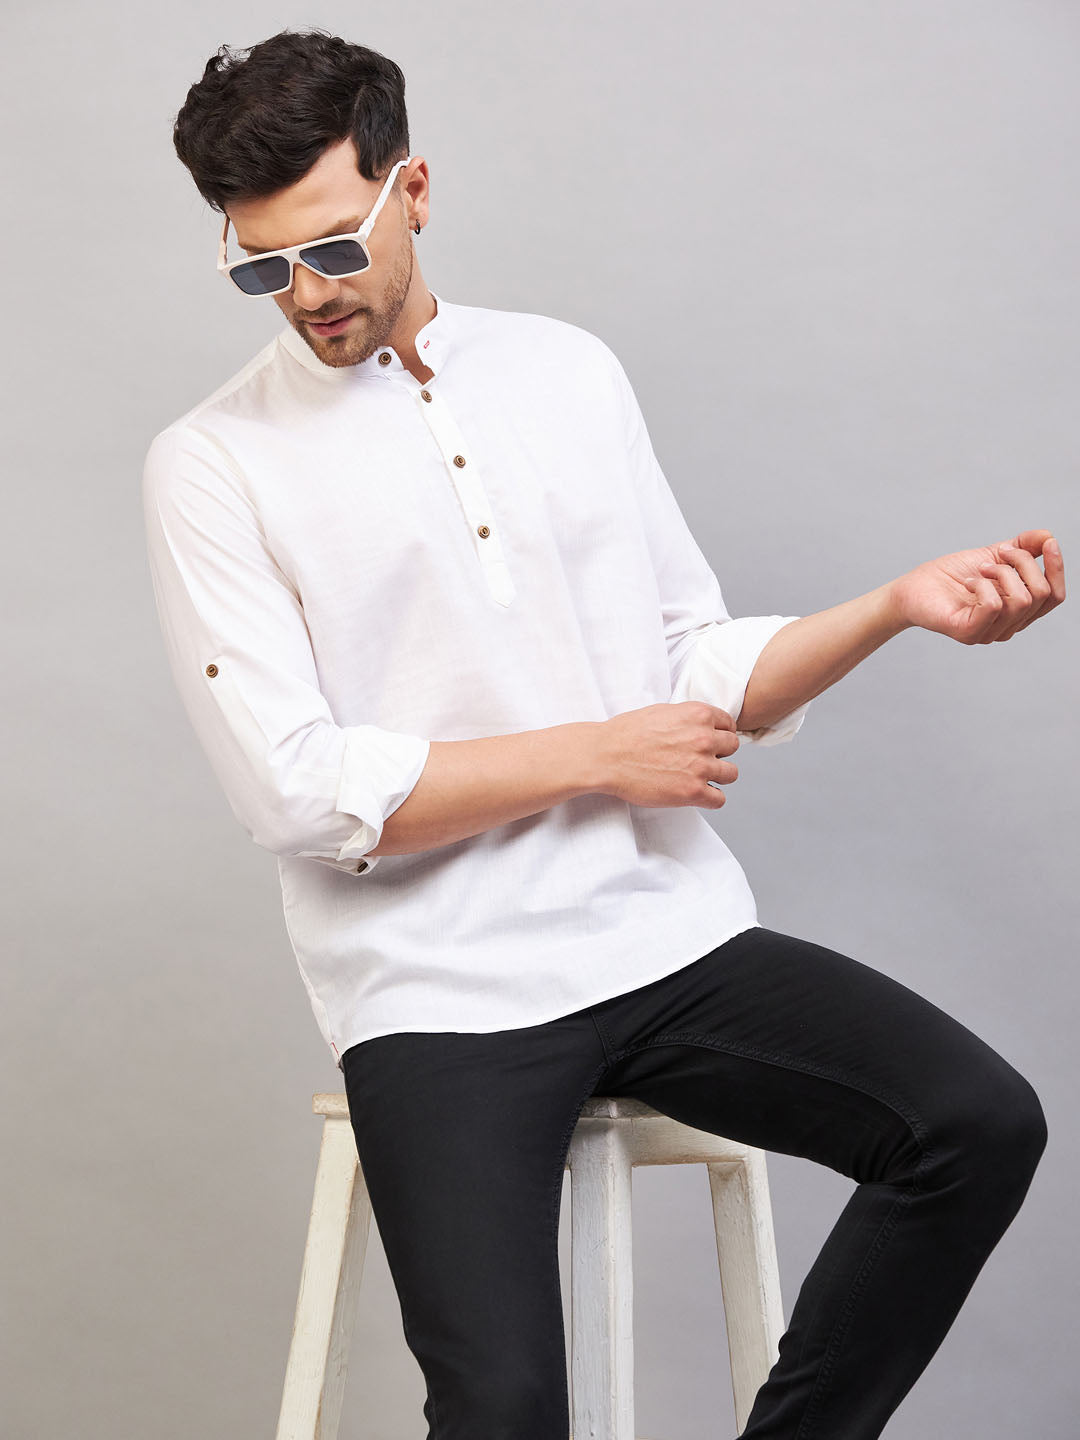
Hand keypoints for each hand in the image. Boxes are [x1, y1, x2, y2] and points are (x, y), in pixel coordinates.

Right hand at [596, 701, 738, 809]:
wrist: (606, 757)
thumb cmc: (626, 734)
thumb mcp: (662, 711)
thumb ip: (687, 718)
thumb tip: (700, 726)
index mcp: (698, 714)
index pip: (728, 724)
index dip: (719, 734)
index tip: (711, 742)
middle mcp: (704, 738)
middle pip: (732, 747)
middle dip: (719, 753)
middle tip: (701, 759)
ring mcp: (701, 766)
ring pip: (731, 774)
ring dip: (717, 776)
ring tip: (699, 777)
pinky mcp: (693, 791)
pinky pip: (719, 799)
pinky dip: (710, 798)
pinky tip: (696, 794)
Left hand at [887, 529, 1065, 643]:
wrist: (914, 587)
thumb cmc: (952, 575)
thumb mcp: (993, 555)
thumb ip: (1023, 547)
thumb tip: (1049, 536)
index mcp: (1019, 611)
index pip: (1055, 596)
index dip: (1057, 568)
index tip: (1049, 543)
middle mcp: (1009, 626)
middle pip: (1042, 594)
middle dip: (1024, 563)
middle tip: (998, 553)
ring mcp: (989, 633)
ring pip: (1022, 600)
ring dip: (1002, 572)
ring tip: (980, 569)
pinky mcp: (969, 633)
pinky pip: (994, 606)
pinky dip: (984, 585)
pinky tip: (969, 582)